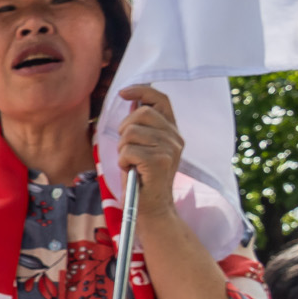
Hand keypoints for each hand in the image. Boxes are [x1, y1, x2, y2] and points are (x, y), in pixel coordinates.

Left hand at [114, 86, 183, 216]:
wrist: (151, 207)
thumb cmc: (142, 177)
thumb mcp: (144, 147)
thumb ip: (142, 126)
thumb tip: (132, 101)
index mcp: (172, 131)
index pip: (161, 99)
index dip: (141, 91)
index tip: (123, 93)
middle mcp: (174, 137)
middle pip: (141, 113)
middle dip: (125, 128)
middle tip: (126, 149)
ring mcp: (169, 149)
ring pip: (131, 132)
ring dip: (122, 148)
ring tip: (129, 162)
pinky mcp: (159, 161)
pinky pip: (128, 150)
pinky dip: (122, 161)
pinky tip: (130, 170)